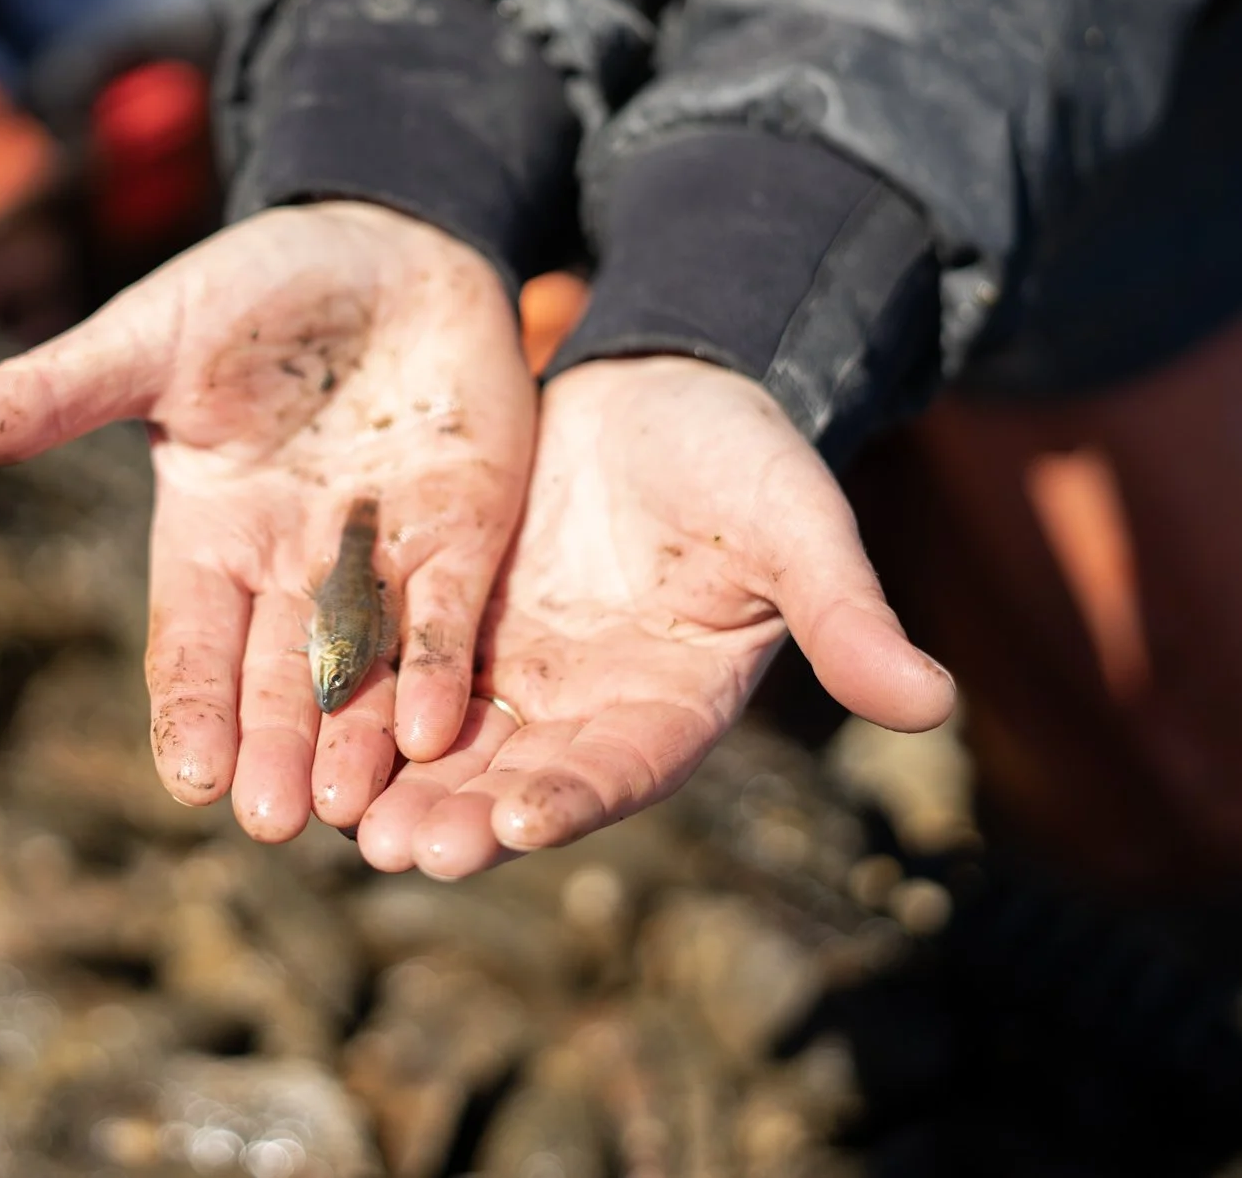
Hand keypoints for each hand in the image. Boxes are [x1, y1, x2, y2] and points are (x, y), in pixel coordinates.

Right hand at [0, 202, 535, 839]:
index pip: (192, 643)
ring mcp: (382, 558)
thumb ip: (53, 394)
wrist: (387, 241)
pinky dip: (435, 671)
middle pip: (280, 678)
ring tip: (346, 811)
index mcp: (210, 535)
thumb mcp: (150, 340)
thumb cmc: (256, 289)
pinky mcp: (463, 535)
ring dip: (356, 741)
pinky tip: (432, 732)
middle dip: (275, 749)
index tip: (190, 779)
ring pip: (364, 670)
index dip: (190, 709)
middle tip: (271, 824)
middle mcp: (292, 569)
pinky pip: (446, 616)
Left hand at [354, 356, 955, 877]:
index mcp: (675, 702)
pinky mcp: (457, 629)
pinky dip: (360, 711)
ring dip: (397, 786)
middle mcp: (588, 708)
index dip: (575, 796)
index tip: (519, 823)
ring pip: (449, 748)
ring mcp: (517, 675)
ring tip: (337, 818)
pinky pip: (400, 680)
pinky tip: (304, 730)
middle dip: (462, 818)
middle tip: (399, 850)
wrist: (661, 391)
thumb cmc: (745, 456)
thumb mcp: (797, 522)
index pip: (625, 767)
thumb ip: (848, 615)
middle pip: (522, 780)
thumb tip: (937, 704)